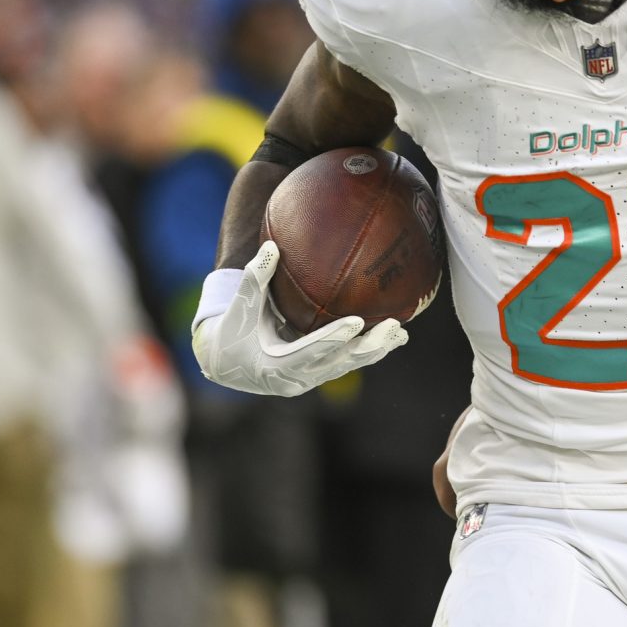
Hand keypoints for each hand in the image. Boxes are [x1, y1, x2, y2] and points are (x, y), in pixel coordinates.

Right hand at [192, 242, 406, 395]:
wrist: (225, 363)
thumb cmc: (232, 330)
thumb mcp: (239, 307)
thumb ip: (255, 278)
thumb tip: (272, 246)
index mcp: (275, 366)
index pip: (310, 351)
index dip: (333, 337)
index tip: (357, 321)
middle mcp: (296, 379)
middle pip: (339, 363)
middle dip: (368, 346)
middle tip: (393, 326)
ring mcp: (309, 380)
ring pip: (348, 365)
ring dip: (375, 350)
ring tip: (400, 332)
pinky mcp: (318, 375)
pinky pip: (347, 363)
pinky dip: (369, 351)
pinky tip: (392, 338)